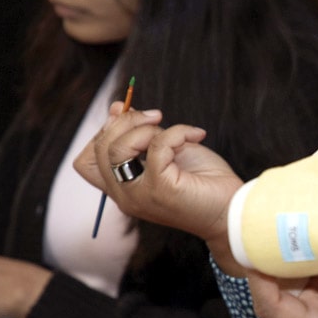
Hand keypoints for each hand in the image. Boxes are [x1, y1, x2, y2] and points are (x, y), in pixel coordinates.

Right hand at [75, 104, 243, 264]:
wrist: (232, 210)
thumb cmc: (203, 181)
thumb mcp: (167, 151)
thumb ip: (142, 134)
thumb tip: (115, 108)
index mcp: (122, 188)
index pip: (84, 162)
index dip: (102, 132)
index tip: (127, 117)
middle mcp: (124, 195)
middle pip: (100, 149)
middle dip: (126, 121)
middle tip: (157, 117)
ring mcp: (139, 195)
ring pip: (118, 148)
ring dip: (147, 129)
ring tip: (176, 134)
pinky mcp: (160, 190)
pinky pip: (157, 146)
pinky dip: (178, 132)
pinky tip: (196, 135)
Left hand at [249, 217, 317, 317]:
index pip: (273, 308)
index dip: (259, 280)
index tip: (256, 248)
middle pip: (270, 294)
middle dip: (266, 261)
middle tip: (266, 224)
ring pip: (278, 286)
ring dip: (277, 259)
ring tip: (277, 224)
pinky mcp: (307, 305)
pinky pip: (290, 282)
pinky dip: (291, 261)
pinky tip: (292, 237)